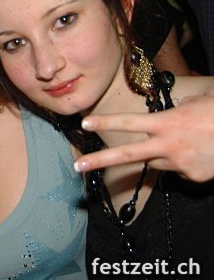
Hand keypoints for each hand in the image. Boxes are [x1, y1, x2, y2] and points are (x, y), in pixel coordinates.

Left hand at [74, 95, 213, 181]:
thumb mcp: (197, 102)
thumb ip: (176, 109)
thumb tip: (167, 114)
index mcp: (167, 123)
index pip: (129, 121)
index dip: (106, 122)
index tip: (85, 123)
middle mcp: (168, 145)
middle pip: (127, 155)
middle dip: (100, 161)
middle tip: (77, 166)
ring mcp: (180, 164)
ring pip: (156, 161)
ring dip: (160, 153)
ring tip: (186, 139)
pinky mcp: (194, 178)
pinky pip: (179, 170)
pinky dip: (183, 162)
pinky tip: (201, 152)